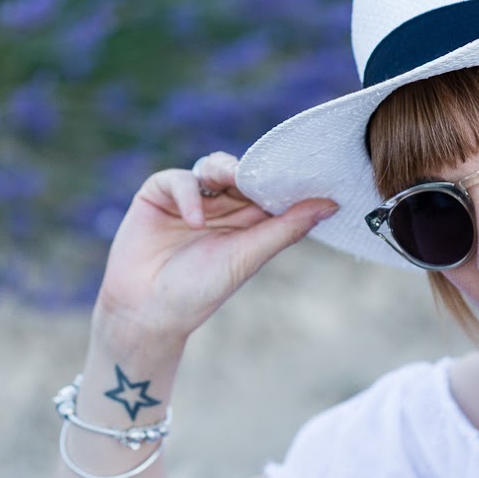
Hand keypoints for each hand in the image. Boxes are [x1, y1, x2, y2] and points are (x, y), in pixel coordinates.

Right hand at [95, 152, 335, 339]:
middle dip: (253, 171)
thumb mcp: (248, 257)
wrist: (147, 311)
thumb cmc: (200, 291)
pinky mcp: (158, 195)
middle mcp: (220, 205)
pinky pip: (179, 180)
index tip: (306, 170)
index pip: (270, 188)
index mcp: (247, 220)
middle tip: (263, 172)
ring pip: (213, 166)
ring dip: (224, 171)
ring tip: (229, 182)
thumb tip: (331, 205)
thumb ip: (287, 228)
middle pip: (243, 172)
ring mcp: (190, 198)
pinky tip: (194, 220)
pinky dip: (188, 194)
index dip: (285, 178)